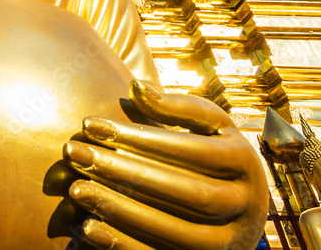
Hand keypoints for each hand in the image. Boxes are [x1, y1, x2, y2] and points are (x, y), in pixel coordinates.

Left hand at [63, 80, 267, 249]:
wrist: (243, 215)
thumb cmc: (216, 157)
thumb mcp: (210, 127)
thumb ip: (176, 107)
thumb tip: (135, 86)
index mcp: (245, 161)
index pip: (189, 149)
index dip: (138, 137)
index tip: (88, 124)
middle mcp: (246, 206)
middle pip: (183, 191)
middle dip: (124, 171)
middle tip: (75, 154)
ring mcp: (228, 243)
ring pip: (174, 231)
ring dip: (120, 210)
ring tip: (76, 189)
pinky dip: (123, 245)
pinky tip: (87, 227)